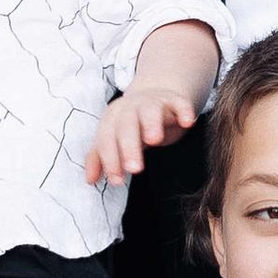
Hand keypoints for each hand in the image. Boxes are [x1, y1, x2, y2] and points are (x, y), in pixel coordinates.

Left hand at [84, 81, 203, 186]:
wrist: (154, 96)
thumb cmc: (132, 125)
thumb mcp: (114, 138)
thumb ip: (100, 158)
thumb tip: (89, 180)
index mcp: (113, 118)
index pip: (107, 139)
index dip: (110, 160)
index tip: (117, 181)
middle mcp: (131, 108)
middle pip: (126, 126)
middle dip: (129, 147)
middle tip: (134, 169)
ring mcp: (153, 102)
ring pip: (150, 111)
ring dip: (151, 124)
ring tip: (155, 140)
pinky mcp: (175, 100)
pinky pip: (179, 103)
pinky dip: (183, 111)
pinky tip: (188, 123)